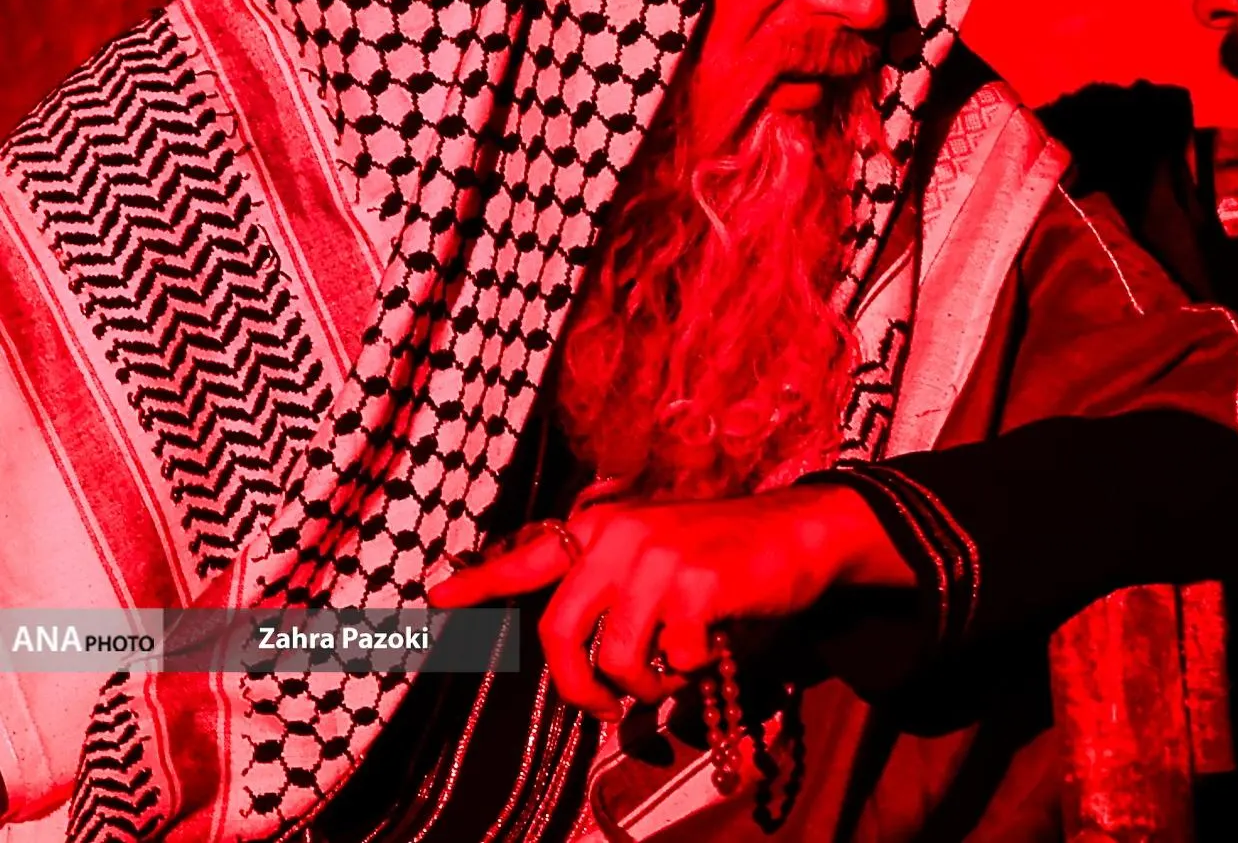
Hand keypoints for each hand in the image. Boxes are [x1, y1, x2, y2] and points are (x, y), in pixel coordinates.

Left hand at [425, 485, 911, 716]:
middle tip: (607, 709)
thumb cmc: (729, 553)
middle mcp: (619, 536)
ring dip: (647, 683)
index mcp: (604, 529)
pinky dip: (694, 668)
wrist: (803, 532)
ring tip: (676, 669)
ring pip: (616, 658)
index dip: (478, 583)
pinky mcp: (695, 584)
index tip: (433, 599)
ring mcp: (656, 557)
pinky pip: (673, 658)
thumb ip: (613, 586)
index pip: (527, 557)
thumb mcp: (661, 552)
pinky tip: (714, 643)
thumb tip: (578, 654)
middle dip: (579, 687)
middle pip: (559, 633)